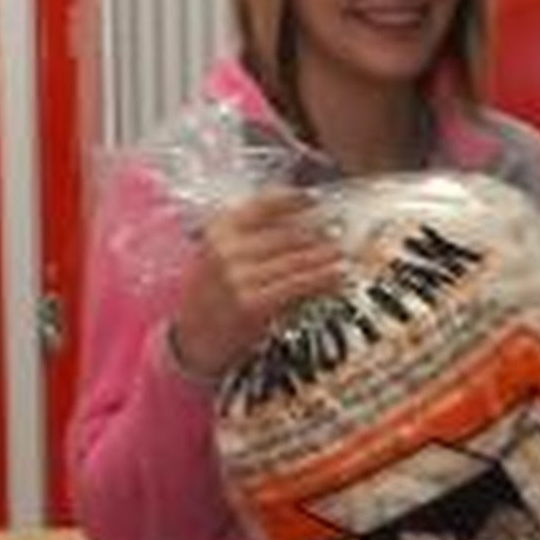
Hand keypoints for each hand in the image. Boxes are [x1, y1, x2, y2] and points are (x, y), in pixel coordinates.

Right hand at [168, 189, 346, 378]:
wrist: (192, 339)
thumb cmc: (211, 294)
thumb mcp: (218, 253)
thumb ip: (249, 233)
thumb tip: (300, 215)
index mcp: (219, 229)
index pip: (265, 203)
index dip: (296, 199)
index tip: (315, 201)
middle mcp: (228, 249)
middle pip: (289, 232)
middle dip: (319, 233)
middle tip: (341, 232)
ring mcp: (240, 276)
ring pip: (298, 258)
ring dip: (328, 256)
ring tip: (346, 255)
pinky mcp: (254, 303)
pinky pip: (299, 285)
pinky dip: (323, 280)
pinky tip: (339, 277)